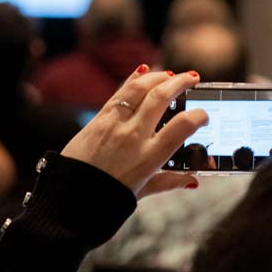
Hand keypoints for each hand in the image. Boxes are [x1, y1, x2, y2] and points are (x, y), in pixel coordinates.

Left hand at [61, 66, 208, 196]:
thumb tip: (192, 180)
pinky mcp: (98, 119)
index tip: (203, 115)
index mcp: (149, 158)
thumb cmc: (106, 198)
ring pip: (139, 88)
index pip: (182, 127)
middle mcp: (133, 137)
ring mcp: (114, 125)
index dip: (198, 116)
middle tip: (192, 78)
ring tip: (169, 74)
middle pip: (161, 98)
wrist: (68, 199)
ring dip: (157, 76)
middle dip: (180, 82)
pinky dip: (133, 80)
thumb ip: (169, 182)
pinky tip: (143, 72)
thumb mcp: (143, 192)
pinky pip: (119, 93)